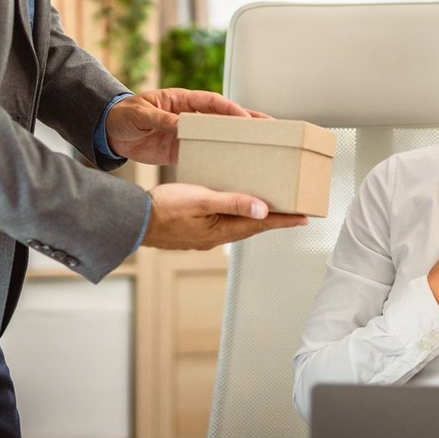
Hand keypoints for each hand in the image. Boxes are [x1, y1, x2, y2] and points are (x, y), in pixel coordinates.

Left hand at [104, 89, 268, 165]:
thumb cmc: (124, 114)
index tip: (246, 118)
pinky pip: (203, 154)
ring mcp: (186, 134)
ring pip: (218, 136)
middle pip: (223, 118)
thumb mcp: (142, 114)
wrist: (108, 132)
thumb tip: (182, 125)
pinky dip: (217, 158)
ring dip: (237, 141)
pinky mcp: (180, 150)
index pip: (213, 103)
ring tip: (261, 146)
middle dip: (247, 121)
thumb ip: (163, 120)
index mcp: (182, 100)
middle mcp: (189, 116)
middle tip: (271, 127)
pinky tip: (233, 165)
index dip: (230, 110)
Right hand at [142, 182, 306, 250]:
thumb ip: (233, 203)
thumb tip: (264, 209)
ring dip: (255, 217)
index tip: (305, 218)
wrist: (133, 220)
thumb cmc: (163, 209)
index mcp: (221, 231)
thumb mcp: (202, 200)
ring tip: (270, 207)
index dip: (285, 220)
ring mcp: (205, 236)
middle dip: (274, 219)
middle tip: (294, 212)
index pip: (262, 224)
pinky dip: (236, 215)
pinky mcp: (195, 231)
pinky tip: (233, 206)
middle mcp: (216, 237)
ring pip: (238, 225)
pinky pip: (223, 223)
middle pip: (253, 226)